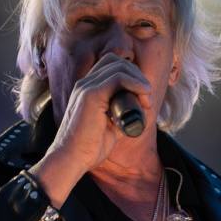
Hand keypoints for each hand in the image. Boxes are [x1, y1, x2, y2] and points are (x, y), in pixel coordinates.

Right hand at [31, 53, 152, 206]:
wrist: (73, 158)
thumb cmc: (89, 147)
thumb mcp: (111, 128)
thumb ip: (121, 118)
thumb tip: (141, 113)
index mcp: (88, 89)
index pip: (112, 66)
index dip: (132, 77)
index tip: (144, 98)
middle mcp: (86, 83)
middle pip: (117, 62)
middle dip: (138, 77)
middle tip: (148, 100)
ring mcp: (87, 87)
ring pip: (120, 67)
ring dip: (139, 81)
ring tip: (147, 101)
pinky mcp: (91, 94)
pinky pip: (118, 78)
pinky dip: (135, 83)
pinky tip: (144, 94)